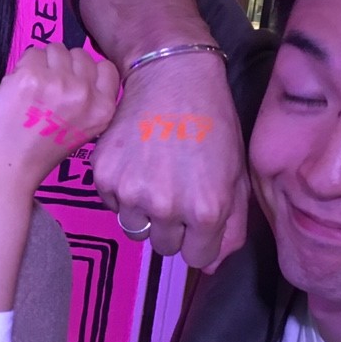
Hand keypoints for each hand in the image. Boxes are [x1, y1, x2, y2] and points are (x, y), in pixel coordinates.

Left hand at [0, 44, 118, 194]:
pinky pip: (32, 53)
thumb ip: (87, 101)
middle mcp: (85, 94)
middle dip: (62, 65)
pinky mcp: (31, 76)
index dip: (86, 70)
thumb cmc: (38, 151)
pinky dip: (22, 66)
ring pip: (56, 49)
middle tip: (47, 90)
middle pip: (80, 54)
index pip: (106, 68)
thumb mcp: (81, 129)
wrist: (5, 167)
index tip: (71, 81)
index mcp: (103, 110)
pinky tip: (17, 89)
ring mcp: (59, 83)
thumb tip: (77, 70)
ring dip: (42, 62)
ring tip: (32, 89)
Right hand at [90, 55, 248, 269]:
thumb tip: (211, 265)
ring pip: (135, 228)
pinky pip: (113, 204)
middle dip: (172, 226)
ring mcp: (130, 193)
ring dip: (145, 211)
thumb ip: (231, 226)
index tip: (198, 219)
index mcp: (205, 211)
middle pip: (164, 246)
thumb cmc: (213, 122)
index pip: (197, 258)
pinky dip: (123, 190)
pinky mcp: (104, 177)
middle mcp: (165, 208)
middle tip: (176, 189)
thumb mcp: (237, 174)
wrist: (171, 76)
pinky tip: (137, 161)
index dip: (199, 240)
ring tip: (155, 174)